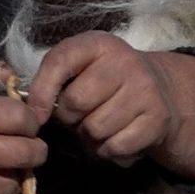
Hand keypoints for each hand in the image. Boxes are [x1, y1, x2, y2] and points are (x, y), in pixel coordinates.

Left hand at [24, 31, 194, 181]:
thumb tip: (35, 114)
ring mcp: (145, 88)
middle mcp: (125, 61)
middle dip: (69, 118)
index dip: (42, 92)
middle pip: (76, 102)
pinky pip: (116, 146)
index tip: (38, 115)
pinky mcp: (158, 117)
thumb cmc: (105, 80)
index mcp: (98, 44)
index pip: (59, 61)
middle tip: (79, 116)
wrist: (160, 89)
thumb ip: (52, 80)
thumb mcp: (80, 67)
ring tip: (98, 125)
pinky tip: (115, 137)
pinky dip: (109, 150)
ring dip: (90, 137)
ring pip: (95, 128)